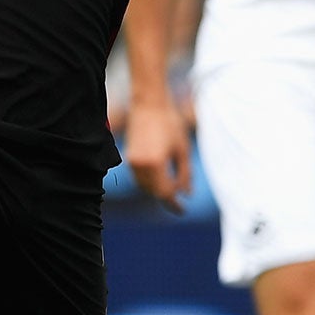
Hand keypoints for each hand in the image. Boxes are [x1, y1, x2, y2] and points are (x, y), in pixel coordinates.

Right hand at [123, 98, 192, 215]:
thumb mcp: (183, 150)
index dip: (173, 204)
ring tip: (171, 188)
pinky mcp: (129, 156)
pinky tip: (160, 177)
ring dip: (157, 189)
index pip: (165, 193)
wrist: (149, 104)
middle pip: (153, 191)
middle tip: (179, 199)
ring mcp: (132, 162)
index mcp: (156, 164)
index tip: (182, 210)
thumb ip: (185, 174)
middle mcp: (141, 166)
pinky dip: (149, 181)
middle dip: (166, 196)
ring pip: (145, 186)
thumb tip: (185, 194)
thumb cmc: (170, 124)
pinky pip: (139, 177)